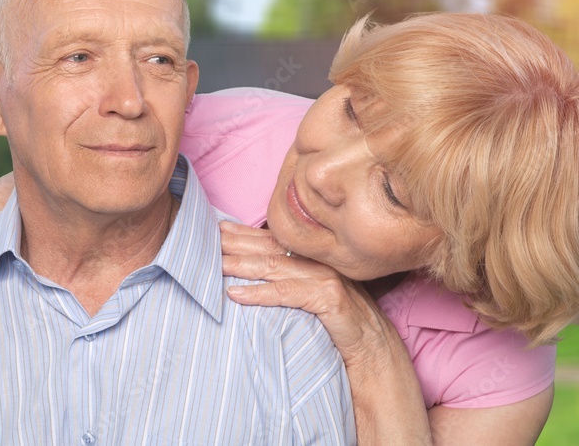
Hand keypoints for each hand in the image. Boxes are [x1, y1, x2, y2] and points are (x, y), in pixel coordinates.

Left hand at [219, 220, 399, 368]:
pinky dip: (258, 294)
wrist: (375, 351)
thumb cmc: (341, 325)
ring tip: (212, 265)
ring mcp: (325, 277)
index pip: (272, 239)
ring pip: (273, 266)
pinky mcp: (329, 297)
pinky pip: (286, 293)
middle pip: (268, 248)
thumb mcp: (314, 297)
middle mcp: (320, 261)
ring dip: (239, 265)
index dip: (243, 233)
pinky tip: (236, 295)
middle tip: (203, 239)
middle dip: (234, 243)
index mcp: (315, 257)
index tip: (215, 228)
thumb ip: (291, 281)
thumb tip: (252, 274)